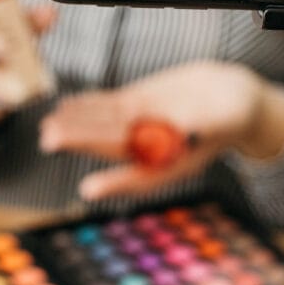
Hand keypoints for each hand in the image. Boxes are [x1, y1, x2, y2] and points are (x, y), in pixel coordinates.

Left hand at [39, 61, 283, 200]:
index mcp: (173, 159)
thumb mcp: (228, 117)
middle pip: (111, 145)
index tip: (88, 188)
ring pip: (104, 123)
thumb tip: (184, 131)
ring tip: (48, 125)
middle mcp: (151, 145)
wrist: (233, 96)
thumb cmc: (236, 112)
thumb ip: (205, 125)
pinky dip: (88, 104)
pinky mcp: (139, 102)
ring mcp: (142, 122)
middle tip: (50, 139)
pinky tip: (65, 105)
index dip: (116, 182)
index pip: (141, 174)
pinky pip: (110, 104)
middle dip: (81, 141)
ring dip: (75, 124)